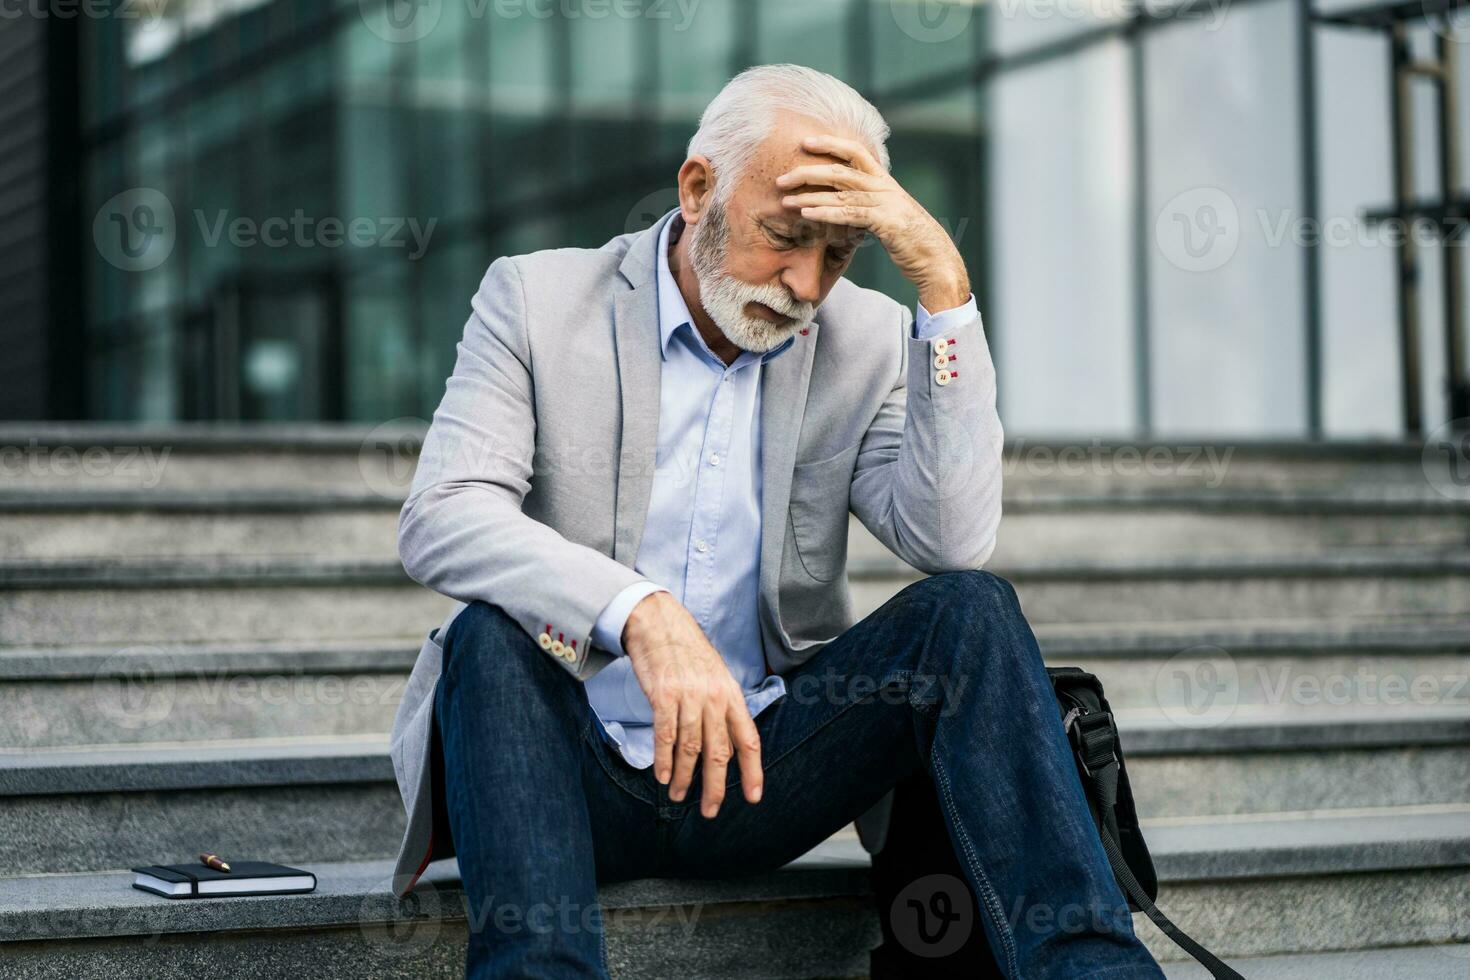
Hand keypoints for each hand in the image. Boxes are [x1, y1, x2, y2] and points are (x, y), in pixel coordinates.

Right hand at [621, 591, 763, 817]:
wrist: (659, 623)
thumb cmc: (687, 652)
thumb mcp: (716, 676)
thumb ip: (723, 709)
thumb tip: (728, 746)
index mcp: (732, 695)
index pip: (748, 740)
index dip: (753, 771)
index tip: (753, 797)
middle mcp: (714, 698)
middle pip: (719, 753)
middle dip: (715, 787)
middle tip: (710, 810)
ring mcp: (689, 697)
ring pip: (690, 749)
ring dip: (683, 778)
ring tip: (678, 795)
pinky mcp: (663, 695)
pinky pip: (665, 736)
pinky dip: (663, 760)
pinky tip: (662, 776)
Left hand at [775, 133, 970, 311]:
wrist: (936, 258)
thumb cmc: (910, 239)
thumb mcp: (888, 214)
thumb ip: (868, 203)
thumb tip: (844, 202)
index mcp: (884, 180)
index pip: (854, 151)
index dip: (829, 143)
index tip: (805, 142)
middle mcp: (884, 186)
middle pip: (840, 170)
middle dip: (807, 172)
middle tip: (781, 179)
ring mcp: (886, 202)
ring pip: (841, 191)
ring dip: (809, 195)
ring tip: (785, 200)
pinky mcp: (886, 222)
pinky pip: (850, 214)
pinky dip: (826, 213)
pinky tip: (807, 214)